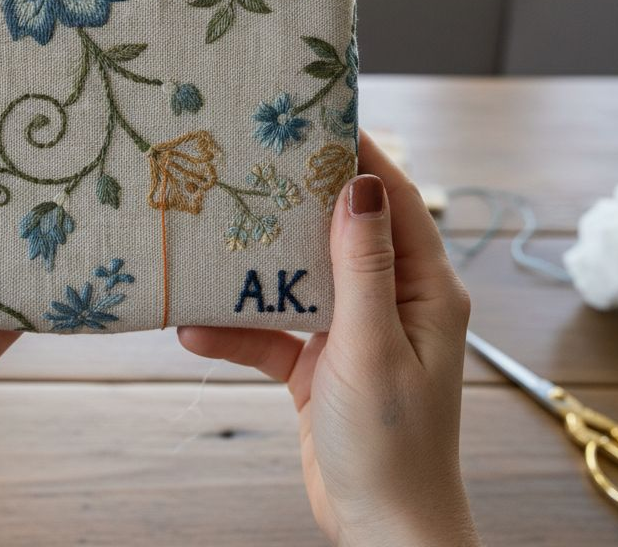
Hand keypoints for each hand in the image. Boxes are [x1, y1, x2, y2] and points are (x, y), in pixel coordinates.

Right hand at [178, 132, 479, 546]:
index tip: (313, 112)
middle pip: (338, 231)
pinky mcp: (320, 366)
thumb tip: (359, 184)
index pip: (392, 199)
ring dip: (252, 273)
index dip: (358, 153)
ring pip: (297, 280)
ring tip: (205, 242)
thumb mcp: (371, 347)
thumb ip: (362, 267)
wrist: (381, 530)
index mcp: (423, 288)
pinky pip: (273, 334)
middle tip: (242, 163)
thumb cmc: (392, 444)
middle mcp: (392, 301)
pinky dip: (237, 332)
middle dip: (290, 202)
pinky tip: (193, 329)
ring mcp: (354, 333)